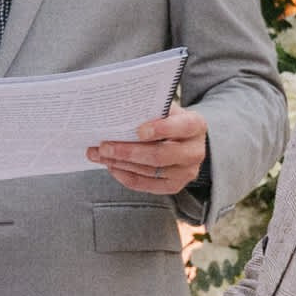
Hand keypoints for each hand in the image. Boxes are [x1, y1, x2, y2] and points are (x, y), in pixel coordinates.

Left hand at [88, 106, 208, 195]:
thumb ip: (151, 109)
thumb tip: (119, 111)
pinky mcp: (174, 186)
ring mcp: (186, 172)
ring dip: (120, 163)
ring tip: (99, 154)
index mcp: (196, 126)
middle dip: (129, 151)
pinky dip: (126, 176)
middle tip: (104, 146)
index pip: (182, 127)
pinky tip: (112, 166)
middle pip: (161, 155)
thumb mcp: (166, 110)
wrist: (184, 141)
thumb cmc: (169, 120)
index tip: (138, 130)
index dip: (161, 129)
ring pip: (150, 171)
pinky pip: (147, 185)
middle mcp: (195, 152)